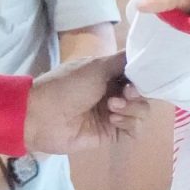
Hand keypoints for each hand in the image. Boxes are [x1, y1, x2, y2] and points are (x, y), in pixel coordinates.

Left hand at [23, 52, 142, 154]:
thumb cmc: (67, 86)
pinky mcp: (111, 133)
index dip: (143, 76)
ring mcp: (114, 113)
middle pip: (144, 94)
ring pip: (141, 112)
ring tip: (112, 107)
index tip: (137, 78)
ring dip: (132, 108)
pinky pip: (134, 130)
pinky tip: (113, 119)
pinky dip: (129, 123)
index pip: (138, 74)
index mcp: (110, 74)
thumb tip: (145, 55)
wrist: (43, 115)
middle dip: (138, 94)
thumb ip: (123, 61)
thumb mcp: (96, 66)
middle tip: (125, 93)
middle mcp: (114, 92)